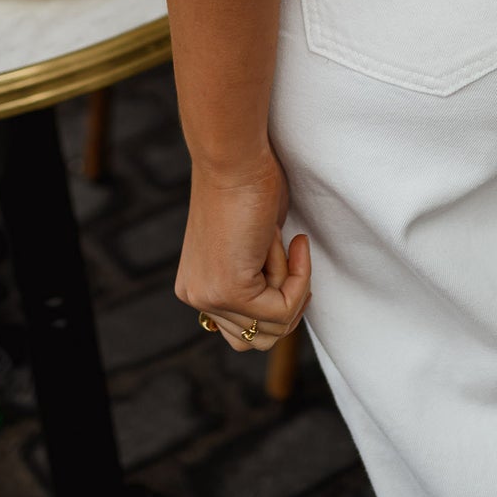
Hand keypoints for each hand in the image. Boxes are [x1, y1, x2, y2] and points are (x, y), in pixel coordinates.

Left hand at [175, 147, 311, 353]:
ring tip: (285, 242)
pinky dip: (300, 276)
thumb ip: (259, 276)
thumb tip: (284, 303)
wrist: (235, 156)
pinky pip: (283, 307)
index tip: (291, 258)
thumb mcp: (253, 242)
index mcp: (197, 287)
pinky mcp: (229, 290)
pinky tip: (293, 240)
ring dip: (292, 287)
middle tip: (294, 258)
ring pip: (272, 328)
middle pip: (255, 339)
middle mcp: (197, 298)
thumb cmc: (249, 183)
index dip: (277, 300)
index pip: (242, 329)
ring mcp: (210, 297)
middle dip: (286, 302)